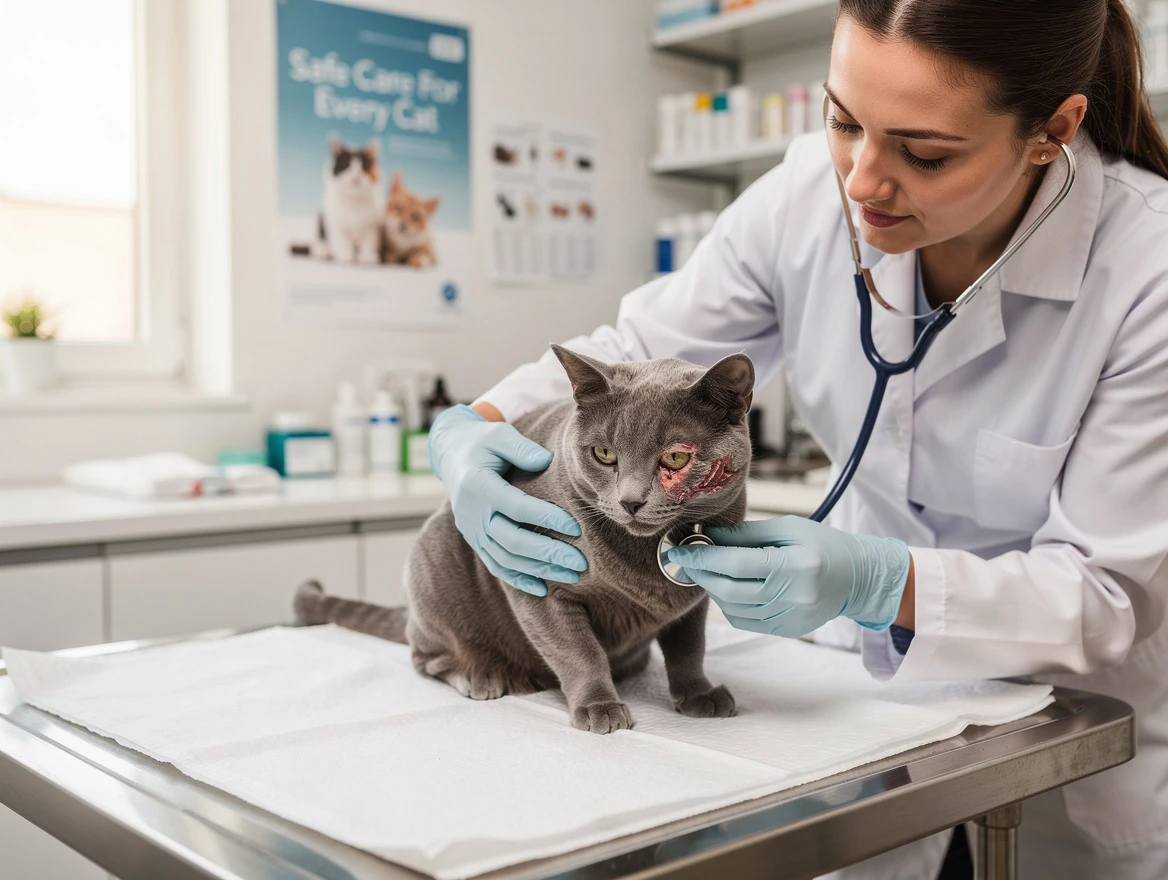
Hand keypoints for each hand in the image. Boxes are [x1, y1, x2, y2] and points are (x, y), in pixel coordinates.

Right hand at [428, 405, 587, 595]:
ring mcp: (472, 531)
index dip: (547, 519)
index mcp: (478, 486)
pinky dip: (518, 579)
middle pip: (512, 541)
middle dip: (548, 554)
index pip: (517, 507)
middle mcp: (472, 514)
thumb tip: (547, 461)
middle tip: (581, 563)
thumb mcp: (499, 435)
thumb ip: (521, 449)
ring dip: (539, 570)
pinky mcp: (474, 541)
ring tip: (571, 576)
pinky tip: (543, 589)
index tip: (576, 528)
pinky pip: (496, 565)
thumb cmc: (482, 443)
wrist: (451, 456)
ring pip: (506, 559)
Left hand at [667, 516, 909, 637]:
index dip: (702, 557)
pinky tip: (729, 587)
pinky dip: (729, 604)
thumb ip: (747, 534)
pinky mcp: (787, 631)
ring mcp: (790, 618)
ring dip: (713, 589)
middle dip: (701, 574)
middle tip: (687, 559)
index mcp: (795, 566)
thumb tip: (708, 536)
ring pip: (733, 608)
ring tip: (709, 570)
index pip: (735, 564)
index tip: (679, 549)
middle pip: (729, 590)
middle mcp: (793, 597)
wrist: (858, 578)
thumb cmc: (823, 544)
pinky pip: (745, 620)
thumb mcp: (788, 528)